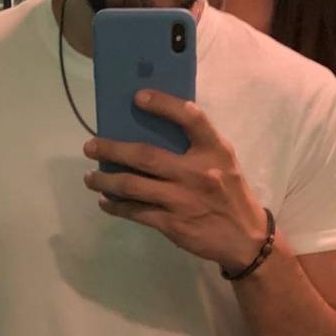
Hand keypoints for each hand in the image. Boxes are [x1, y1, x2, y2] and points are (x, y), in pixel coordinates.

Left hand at [82, 89, 267, 271]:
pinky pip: (136, 212)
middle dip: (112, 149)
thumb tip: (152, 125)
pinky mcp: (173, 224)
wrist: (246, 238)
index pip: (190, 117)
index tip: (137, 97)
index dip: (163, 104)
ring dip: (105, 181)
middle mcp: (197, 172)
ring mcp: (182, 199)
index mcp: (213, 150)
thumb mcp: (222, 160)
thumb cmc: (230, 191)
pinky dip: (116, 206)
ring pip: (132, 186)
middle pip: (146, 155)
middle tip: (90, 146)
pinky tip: (105, 201)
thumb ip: (196, 144)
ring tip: (90, 177)